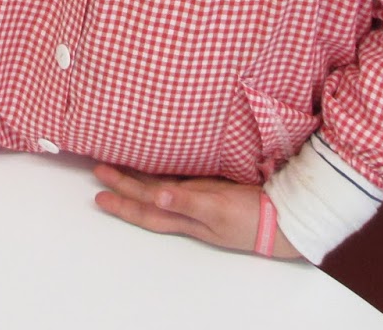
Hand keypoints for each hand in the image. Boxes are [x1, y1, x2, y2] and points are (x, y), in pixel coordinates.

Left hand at [92, 164, 302, 258]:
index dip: (123, 202)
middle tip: (99, 171)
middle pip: (148, 197)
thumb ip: (187, 202)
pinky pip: (179, 179)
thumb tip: (156, 196)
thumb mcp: (217, 210)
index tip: (99, 193)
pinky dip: (163, 173)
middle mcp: (187, 208)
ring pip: (161, 188)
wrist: (283, 217)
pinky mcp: (212, 187)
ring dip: (139, 180)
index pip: (146, 210)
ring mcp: (199, 198)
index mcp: (185, 217)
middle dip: (123, 186)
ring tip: (117, 167)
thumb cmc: (251, 219)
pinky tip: (155, 164)